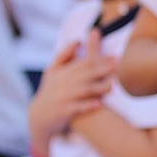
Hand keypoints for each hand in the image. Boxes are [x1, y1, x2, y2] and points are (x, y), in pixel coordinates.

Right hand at [29, 30, 113, 155]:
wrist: (39, 116)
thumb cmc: (50, 90)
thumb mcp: (53, 71)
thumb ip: (64, 55)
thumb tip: (78, 40)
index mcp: (61, 71)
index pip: (83, 63)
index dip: (99, 59)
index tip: (114, 56)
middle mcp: (62, 83)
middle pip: (85, 74)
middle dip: (102, 69)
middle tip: (117, 67)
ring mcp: (62, 97)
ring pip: (83, 91)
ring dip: (98, 88)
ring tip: (112, 86)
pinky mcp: (63, 111)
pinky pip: (77, 108)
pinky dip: (88, 106)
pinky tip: (100, 104)